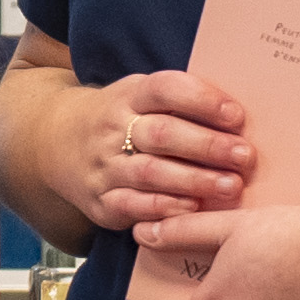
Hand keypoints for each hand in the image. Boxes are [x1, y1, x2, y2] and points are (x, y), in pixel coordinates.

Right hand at [65, 69, 254, 236]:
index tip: (237, 115)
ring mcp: (104, 166)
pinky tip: (193, 210)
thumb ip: (181, 104)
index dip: (201, 100)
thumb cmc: (122, 119)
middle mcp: (112, 129)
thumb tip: (242, 117)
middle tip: (246, 157)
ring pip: (150, 173)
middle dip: (207, 145)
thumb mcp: (140, 97)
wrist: (54, 142)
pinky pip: (132, 207)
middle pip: (161, 134)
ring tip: (231, 186)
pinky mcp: (100, 201)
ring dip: (194, 181)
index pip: (164, 89)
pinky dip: (164, 209)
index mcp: (128, 96)